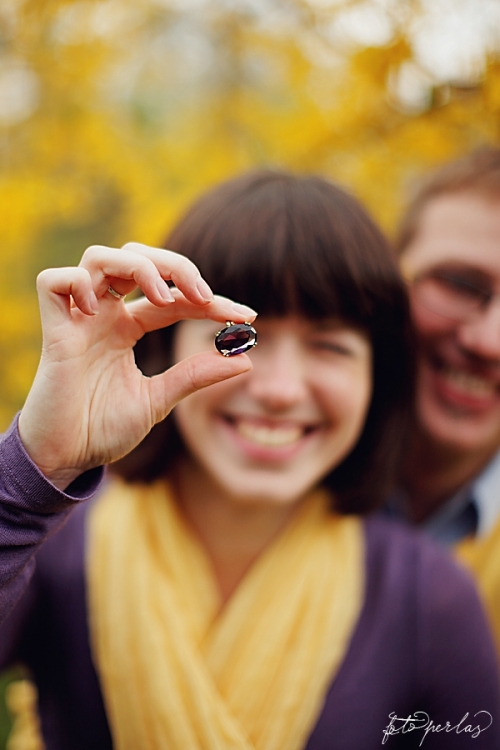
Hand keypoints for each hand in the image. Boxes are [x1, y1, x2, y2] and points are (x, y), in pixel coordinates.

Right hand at [18, 243, 256, 488]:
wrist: (67, 459)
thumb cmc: (104, 430)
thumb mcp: (159, 400)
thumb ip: (195, 376)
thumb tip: (246, 360)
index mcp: (127, 328)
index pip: (173, 298)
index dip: (210, 301)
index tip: (247, 316)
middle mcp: (104, 316)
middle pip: (137, 258)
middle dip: (176, 266)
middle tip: (204, 295)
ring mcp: (78, 319)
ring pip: (99, 257)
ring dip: (138, 267)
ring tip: (161, 298)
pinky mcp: (53, 331)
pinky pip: (54, 281)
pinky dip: (78, 282)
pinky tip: (99, 310)